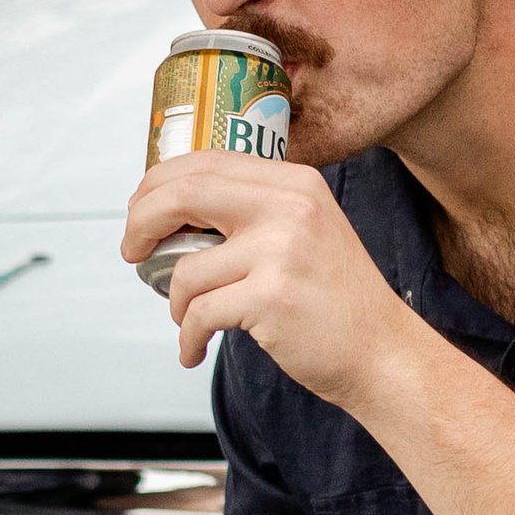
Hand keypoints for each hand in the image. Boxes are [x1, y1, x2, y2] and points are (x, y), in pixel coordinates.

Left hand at [123, 152, 415, 398]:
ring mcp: (282, 250)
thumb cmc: (337, 301)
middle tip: (132, 251)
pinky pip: (199, 313)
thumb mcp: (306, 232)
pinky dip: (188, 337)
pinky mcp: (272, 297)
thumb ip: (255, 212)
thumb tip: (174, 209)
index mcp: (295, 183)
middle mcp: (290, 206)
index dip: (157, 185)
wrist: (382, 352)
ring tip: (189, 321)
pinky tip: (194, 349)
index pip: (206, 162)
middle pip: (184, 194)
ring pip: (186, 269)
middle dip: (141, 223)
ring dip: (174, 303)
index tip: (139, 212)